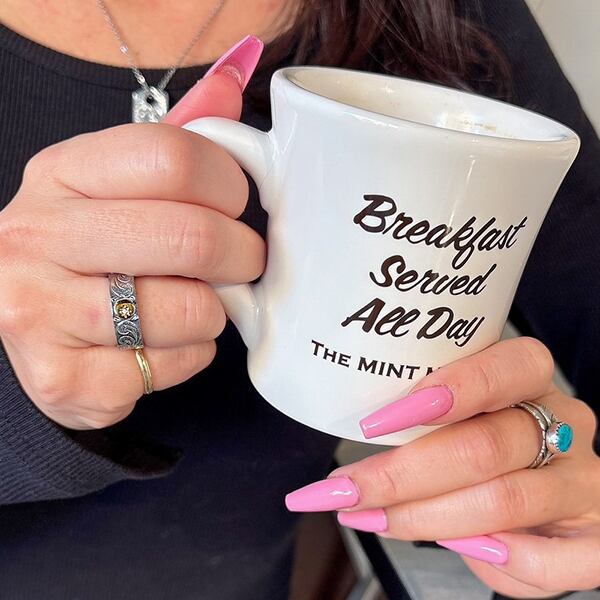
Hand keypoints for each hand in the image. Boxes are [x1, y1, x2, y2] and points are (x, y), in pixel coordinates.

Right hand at [0, 53, 263, 429]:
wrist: (29, 322)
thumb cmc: (89, 248)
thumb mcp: (115, 182)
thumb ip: (175, 136)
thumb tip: (235, 77)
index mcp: (59, 173)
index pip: (175, 156)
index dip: (230, 185)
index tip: (235, 203)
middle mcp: (35, 237)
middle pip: (193, 238)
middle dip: (243, 255)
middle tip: (242, 261)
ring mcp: (39, 312)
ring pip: (191, 310)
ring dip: (214, 311)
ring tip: (193, 303)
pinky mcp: (62, 379)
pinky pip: (175, 365)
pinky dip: (189, 357)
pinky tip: (162, 344)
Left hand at [285, 337, 599, 597]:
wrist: (542, 484)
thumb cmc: (484, 436)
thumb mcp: (461, 409)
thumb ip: (425, 417)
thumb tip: (357, 453)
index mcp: (531, 377)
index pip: (503, 369)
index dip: (445, 391)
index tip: (376, 423)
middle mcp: (565, 423)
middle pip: (484, 446)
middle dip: (402, 474)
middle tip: (347, 488)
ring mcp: (583, 482)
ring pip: (503, 501)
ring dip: (423, 516)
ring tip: (371, 517)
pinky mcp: (594, 539)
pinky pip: (550, 563)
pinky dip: (496, 562)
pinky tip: (457, 547)